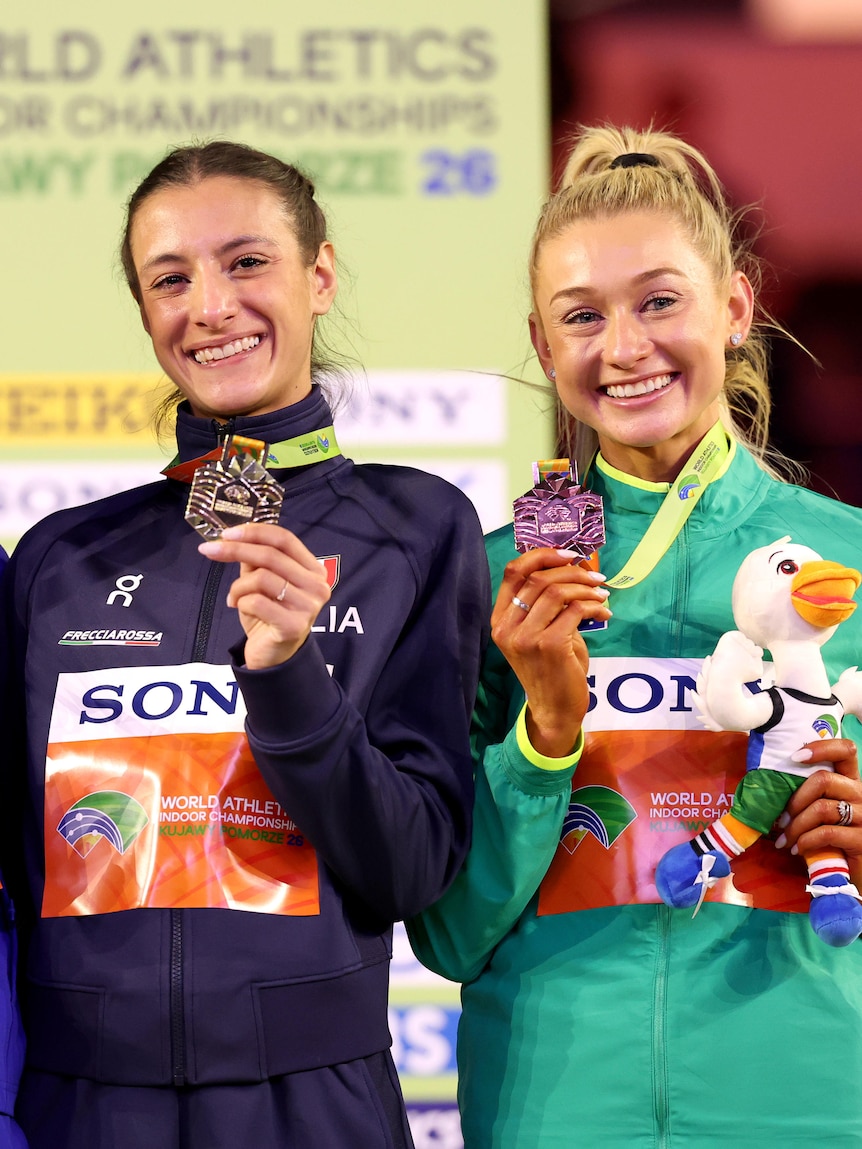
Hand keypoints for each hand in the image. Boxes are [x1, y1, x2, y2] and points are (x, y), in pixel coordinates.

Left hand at [198, 523, 330, 668]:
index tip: (226, 533)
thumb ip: (254, 560)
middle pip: (271, 555)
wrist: (273, 656)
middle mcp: (317, 586)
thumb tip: (232, 536)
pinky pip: (256, 602)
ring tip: (233, 598)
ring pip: (261, 578)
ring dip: (238, 586)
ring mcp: (308, 607)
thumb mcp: (260, 582)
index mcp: (313, 569)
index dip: (255, 532)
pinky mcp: (294, 626)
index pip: (284, 539)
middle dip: (235, 550)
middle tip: (209, 550)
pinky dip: (241, 603)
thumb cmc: (268, 615)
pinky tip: (240, 609)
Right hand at [492, 547, 610, 757]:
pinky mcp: (548, 645)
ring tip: (602, 594)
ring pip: (557, 591)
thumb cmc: (550, 670)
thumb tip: (572, 568)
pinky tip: (604, 611)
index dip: (541, 556)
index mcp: (500, 620)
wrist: (554, 710)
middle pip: (538, 578)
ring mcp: (525, 637)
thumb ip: (546, 604)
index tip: (568, 555)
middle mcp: (507, 627)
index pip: (513, 572)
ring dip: (585, 587)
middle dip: (572, 571)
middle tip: (595, 576)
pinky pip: (575, 610)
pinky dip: (594, 606)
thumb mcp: (539, 632)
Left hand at [775, 738, 861, 888]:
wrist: (855, 872)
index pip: (845, 750)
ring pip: (821, 808)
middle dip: (794, 800)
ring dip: (796, 826)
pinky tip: (798, 850)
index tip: (794, 757)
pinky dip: (805, 841)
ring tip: (785, 840)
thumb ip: (810, 794)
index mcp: (852, 781)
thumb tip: (771, 787)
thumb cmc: (833, 839)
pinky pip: (826, 833)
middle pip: (824, 780)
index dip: (821, 748)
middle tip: (781, 820)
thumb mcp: (823, 811)